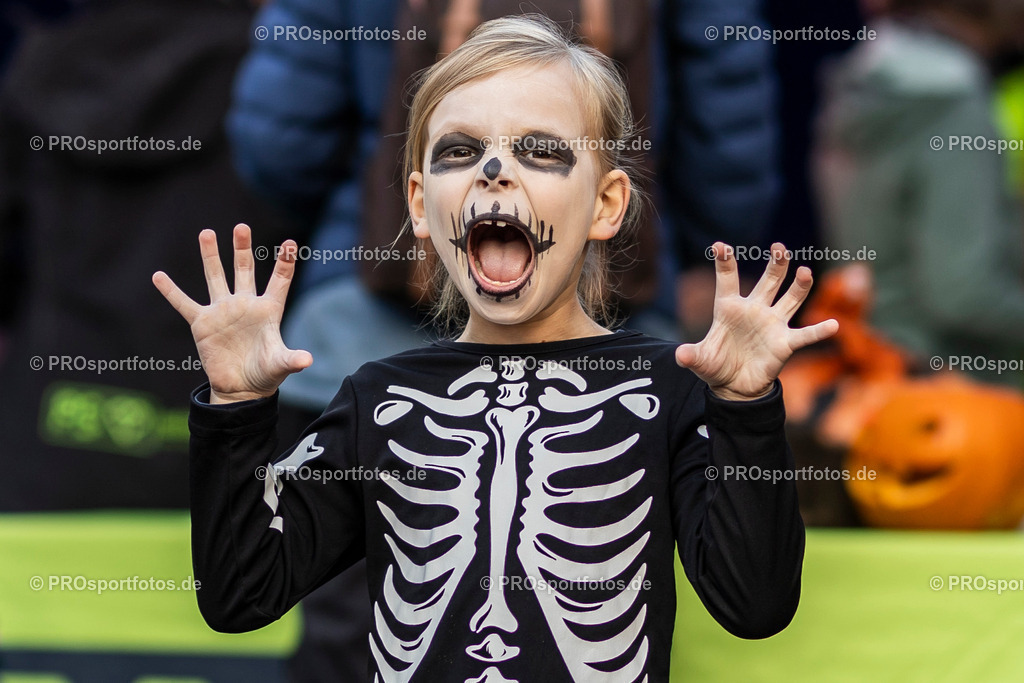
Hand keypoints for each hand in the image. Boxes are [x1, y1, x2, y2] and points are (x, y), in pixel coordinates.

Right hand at [152, 224, 311, 403]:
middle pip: (244, 270)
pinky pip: (183, 303)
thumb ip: (292, 359)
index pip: (279, 280)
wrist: (240, 388)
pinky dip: (171, 291)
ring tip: (207, 232)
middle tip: (242, 227)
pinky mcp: (202, 323)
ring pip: (215, 277)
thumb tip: (307, 360)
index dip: (284, 262)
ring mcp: (222, 311)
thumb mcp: (281, 364)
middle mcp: (245, 304)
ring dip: (211, 256)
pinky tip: (158, 276)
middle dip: (243, 249)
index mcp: (268, 310)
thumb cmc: (265, 374)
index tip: (290, 243)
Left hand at [676, 242, 838, 400]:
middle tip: (779, 247)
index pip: (727, 280)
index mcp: (729, 308)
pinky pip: (805, 335)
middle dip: (775, 264)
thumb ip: (691, 356)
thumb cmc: (716, 365)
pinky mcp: (785, 343)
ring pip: (790, 299)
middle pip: (768, 281)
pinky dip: (819, 331)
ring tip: (804, 271)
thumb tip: (681, 355)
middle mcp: (754, 310)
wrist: (734, 386)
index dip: (725, 263)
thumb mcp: (699, 360)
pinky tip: (834, 325)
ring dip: (798, 286)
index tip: (720, 245)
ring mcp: (772, 324)